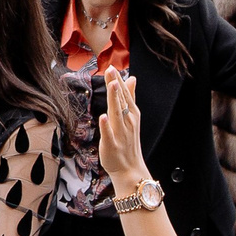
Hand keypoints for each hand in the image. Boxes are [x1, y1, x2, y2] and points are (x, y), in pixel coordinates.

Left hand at [98, 71, 148, 191]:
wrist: (130, 169)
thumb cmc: (128, 142)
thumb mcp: (131, 117)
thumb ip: (129, 97)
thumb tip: (132, 78)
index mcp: (131, 113)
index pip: (124, 93)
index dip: (118, 80)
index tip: (112, 67)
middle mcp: (127, 121)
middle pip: (121, 100)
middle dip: (116, 85)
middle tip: (111, 69)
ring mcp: (120, 133)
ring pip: (117, 113)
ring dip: (115, 99)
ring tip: (112, 85)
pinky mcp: (112, 145)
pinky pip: (109, 134)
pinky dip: (107, 125)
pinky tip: (103, 116)